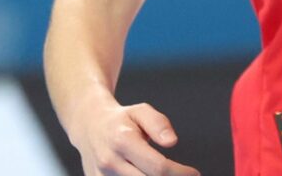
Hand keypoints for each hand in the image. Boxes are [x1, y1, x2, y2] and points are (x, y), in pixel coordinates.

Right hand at [67, 95, 199, 175]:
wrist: (88, 126)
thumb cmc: (120, 119)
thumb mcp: (141, 111)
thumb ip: (158, 123)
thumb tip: (172, 141)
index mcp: (122, 140)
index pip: (157, 167)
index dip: (179, 173)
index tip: (193, 173)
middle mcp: (110, 161)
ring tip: (167, 175)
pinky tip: (148, 175)